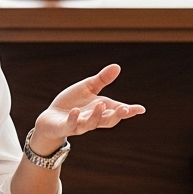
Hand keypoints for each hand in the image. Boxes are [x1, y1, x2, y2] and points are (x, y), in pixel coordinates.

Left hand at [30, 64, 145, 153]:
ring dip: (96, 115)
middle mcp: (92, 119)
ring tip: (101, 104)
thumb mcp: (88, 88)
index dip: (129, 111)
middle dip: (117, 116)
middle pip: (107, 120)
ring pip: (90, 124)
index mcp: (100, 110)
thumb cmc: (72, 103)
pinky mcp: (65, 126)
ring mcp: (79, 124)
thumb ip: (102, 80)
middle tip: (125, 109)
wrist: (51, 118)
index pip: (117, 111)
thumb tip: (117, 66)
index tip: (141, 109)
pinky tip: (76, 111)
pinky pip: (71, 125)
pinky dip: (74, 118)